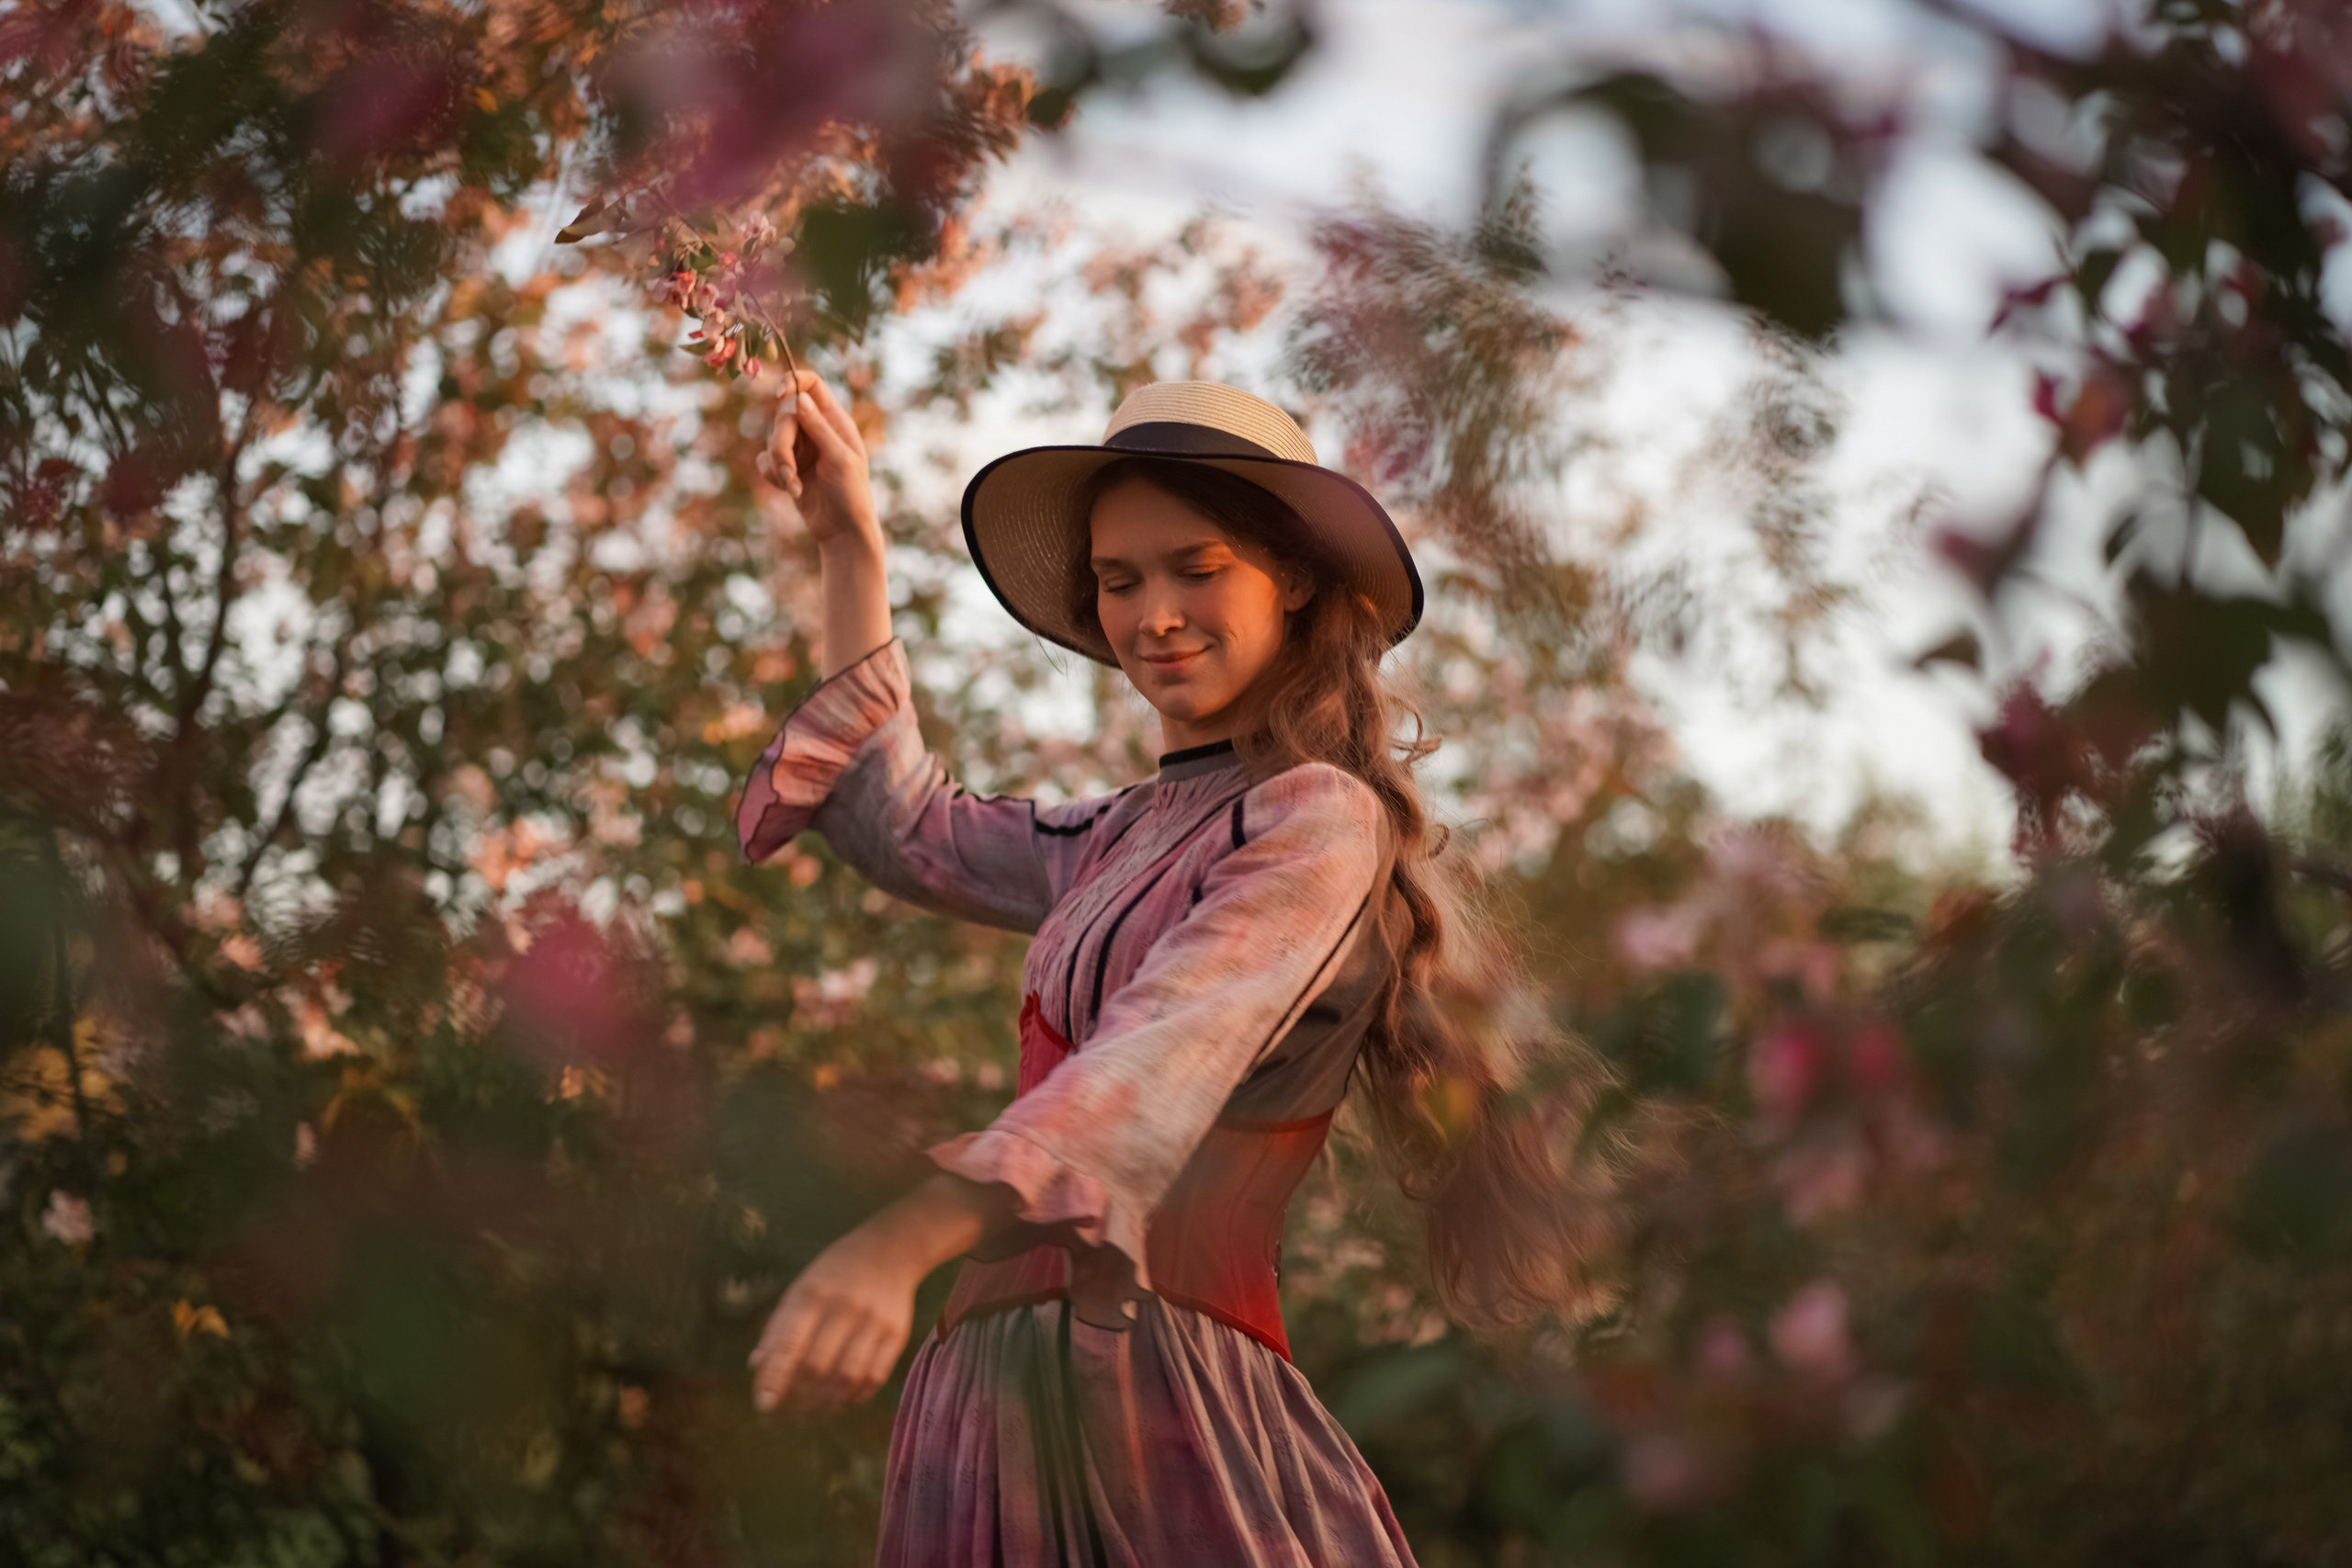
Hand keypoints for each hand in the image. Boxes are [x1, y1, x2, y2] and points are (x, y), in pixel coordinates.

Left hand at [749, 1228, 918, 1414]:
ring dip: (825, 1403)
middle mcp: (844, 1308)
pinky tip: (840, 1399)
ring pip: (847, 1377)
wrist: (890, 1250)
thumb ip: (779, 1327)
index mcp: (812, 1294)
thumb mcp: (801, 1288)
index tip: (763, 1404)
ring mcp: (873, 1322)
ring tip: (810, 1411)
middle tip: (785, 1409)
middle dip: (797, 1396)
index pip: (789, 1345)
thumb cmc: (835, 1274)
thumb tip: (757, 1366)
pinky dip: (854, 1396)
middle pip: (817, 1366)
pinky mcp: (896, 1334)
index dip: (774, 1378)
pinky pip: (874, 1377)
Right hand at [760, 370, 879, 554]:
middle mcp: (816, 430)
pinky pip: (765, 460)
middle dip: (781, 445)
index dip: (793, 382)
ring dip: (779, 466)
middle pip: (783, 416)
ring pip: (772, 440)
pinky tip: (791, 491)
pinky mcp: (788, 468)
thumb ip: (818, 427)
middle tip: (790, 471)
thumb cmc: (851, 494)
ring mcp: (801, 449)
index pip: (811, 385)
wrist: (843, 531)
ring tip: (795, 488)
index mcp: (835, 421)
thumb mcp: (839, 458)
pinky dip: (773, 475)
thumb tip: (798, 399)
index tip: (780, 394)